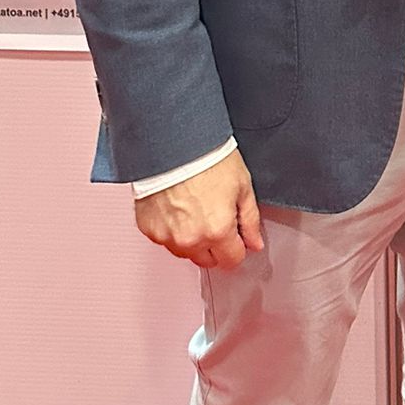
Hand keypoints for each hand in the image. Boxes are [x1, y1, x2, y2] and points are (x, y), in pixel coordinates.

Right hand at [135, 148, 263, 269]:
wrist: (174, 144)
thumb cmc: (208, 158)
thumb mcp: (243, 186)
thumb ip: (250, 221)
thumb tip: (255, 242)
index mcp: (218, 231)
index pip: (232, 260)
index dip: (238, 247)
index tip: (237, 237)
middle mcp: (191, 240)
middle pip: (208, 260)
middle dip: (216, 245)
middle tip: (216, 217)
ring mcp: (167, 237)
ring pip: (186, 252)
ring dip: (193, 240)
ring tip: (196, 208)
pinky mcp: (149, 230)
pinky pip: (165, 239)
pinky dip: (173, 229)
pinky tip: (178, 207)